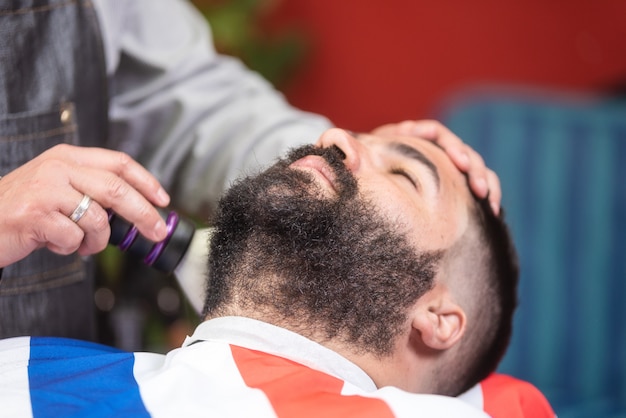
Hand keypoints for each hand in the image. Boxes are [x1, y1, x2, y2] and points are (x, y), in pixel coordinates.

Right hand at [0, 144, 169, 266]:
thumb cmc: (22, 209)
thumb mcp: (57, 186)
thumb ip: (90, 189)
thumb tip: (134, 209)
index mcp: (68, 156)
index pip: (119, 163)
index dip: (146, 181)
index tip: (163, 200)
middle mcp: (58, 167)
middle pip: (118, 190)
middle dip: (143, 215)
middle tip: (155, 232)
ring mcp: (46, 189)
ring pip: (98, 219)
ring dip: (96, 241)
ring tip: (81, 244)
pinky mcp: (35, 215)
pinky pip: (73, 238)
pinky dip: (70, 248)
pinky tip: (54, 243)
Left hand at [371, 120, 500, 214]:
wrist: (370, 184)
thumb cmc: (364, 171)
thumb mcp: (362, 163)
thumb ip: (360, 155)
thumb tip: (350, 157)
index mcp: (412, 137)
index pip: (436, 133)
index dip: (449, 145)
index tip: (457, 162)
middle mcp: (433, 148)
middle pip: (461, 150)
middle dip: (473, 167)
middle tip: (479, 188)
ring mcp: (446, 166)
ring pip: (474, 167)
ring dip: (484, 181)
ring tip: (490, 202)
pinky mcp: (456, 184)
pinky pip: (478, 185)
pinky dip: (488, 195)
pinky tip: (493, 212)